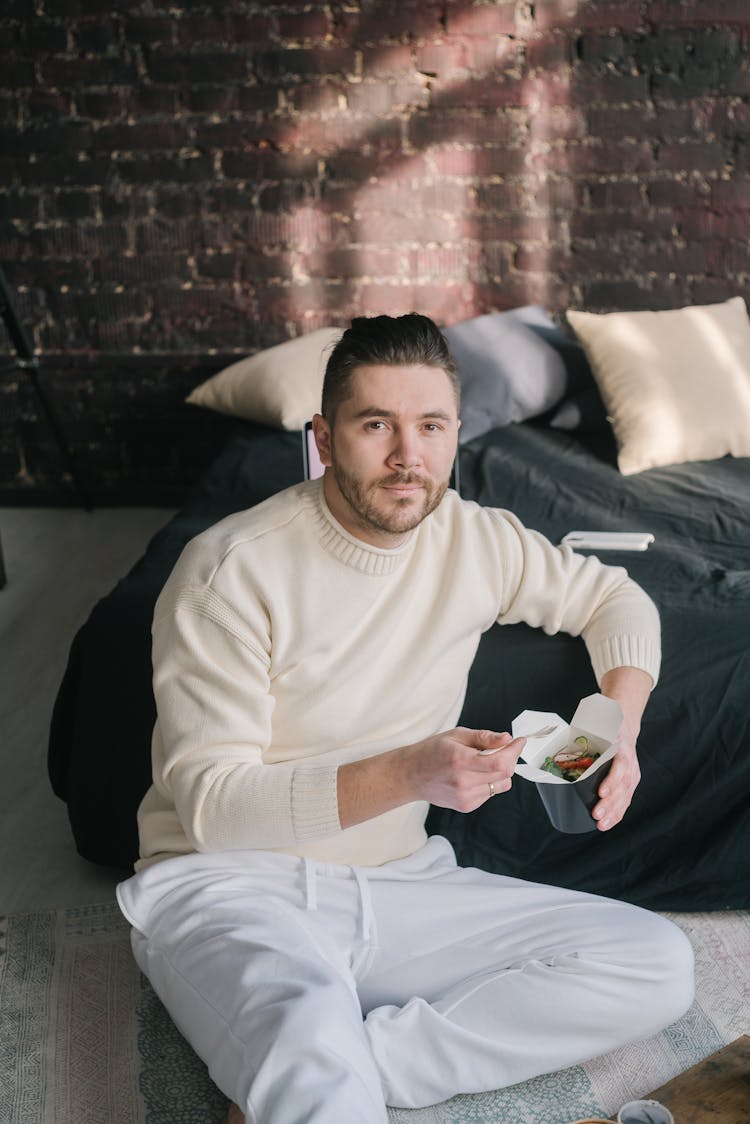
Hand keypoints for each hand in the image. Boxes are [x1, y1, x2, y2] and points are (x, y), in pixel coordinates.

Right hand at [402, 727, 525, 812]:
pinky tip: (475, 775)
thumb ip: (484, 737)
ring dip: (501, 771)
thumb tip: (506, 738)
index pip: (499, 762)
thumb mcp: (456, 735)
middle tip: (504, 748)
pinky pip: (490, 793)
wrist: (411, 775)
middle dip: (510, 758)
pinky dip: (490, 782)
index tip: (519, 741)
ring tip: (484, 762)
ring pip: (501, 785)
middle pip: (504, 774)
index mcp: (460, 760)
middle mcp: (464, 782)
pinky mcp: (466, 806)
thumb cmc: (432, 751)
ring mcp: (465, 797)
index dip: (514, 751)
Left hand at [591, 727, 640, 830]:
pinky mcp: (631, 783)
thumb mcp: (597, 726)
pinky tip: (607, 823)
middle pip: (622, 786)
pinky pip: (625, 801)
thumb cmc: (605, 729)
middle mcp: (630, 763)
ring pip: (625, 796)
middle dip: (609, 803)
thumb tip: (558, 747)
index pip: (620, 766)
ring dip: (613, 813)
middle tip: (596, 815)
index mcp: (621, 748)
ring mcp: (632, 774)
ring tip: (601, 824)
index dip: (612, 781)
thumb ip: (583, 736)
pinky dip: (617, 814)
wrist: (624, 727)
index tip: (601, 792)